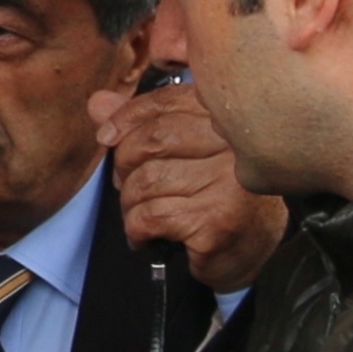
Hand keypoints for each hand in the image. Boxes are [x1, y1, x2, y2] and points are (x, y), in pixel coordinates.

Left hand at [97, 77, 282, 289]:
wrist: (254, 248)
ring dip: (130, 204)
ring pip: (146, 182)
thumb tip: (98, 103)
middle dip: (125, 167)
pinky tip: (147, 237)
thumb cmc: (216, 194)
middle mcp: (234, 144)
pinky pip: (150, 217)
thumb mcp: (183, 152)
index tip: (107, 137)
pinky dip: (136, 230)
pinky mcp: (217, 220)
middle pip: (150, 141)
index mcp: (226, 118)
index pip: (163, 103)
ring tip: (142, 215)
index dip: (125, 118)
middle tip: (129, 187)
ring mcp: (229, 182)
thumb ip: (141, 124)